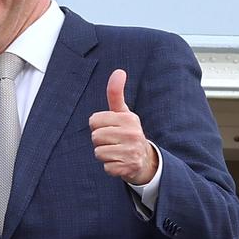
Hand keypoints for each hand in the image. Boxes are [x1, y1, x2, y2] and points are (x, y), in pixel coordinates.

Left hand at [88, 69, 158, 184]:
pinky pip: (106, 167)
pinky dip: (110, 166)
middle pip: (95, 137)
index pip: (94, 120)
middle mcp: (132, 134)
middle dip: (100, 141)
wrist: (144, 160)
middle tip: (113, 141)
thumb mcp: (123, 113)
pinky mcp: (128, 168)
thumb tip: (119, 71)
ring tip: (116, 151)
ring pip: (98, 152)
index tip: (110, 127)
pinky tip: (120, 162)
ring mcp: (131, 152)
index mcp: (128, 118)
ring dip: (104, 154)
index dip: (98, 125)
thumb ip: (116, 93)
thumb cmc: (128, 132)